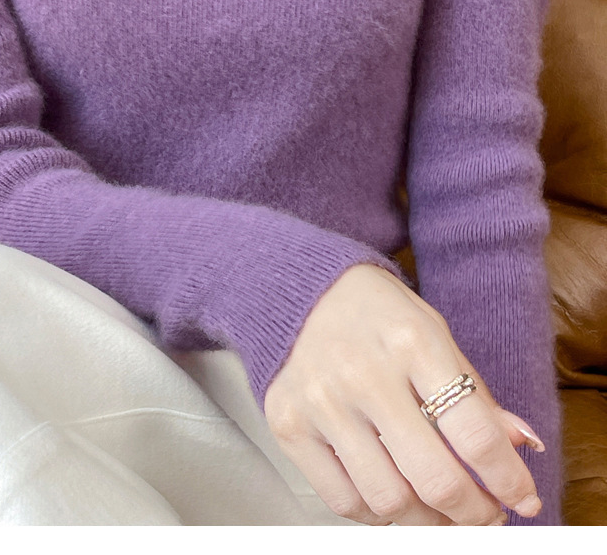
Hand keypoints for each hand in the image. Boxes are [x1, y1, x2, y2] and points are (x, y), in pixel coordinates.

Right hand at [263, 263, 544, 525]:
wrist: (299, 288)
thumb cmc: (375, 312)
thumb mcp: (433, 332)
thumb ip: (473, 392)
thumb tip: (521, 445)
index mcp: (411, 341)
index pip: (474, 433)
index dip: (508, 479)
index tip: (523, 499)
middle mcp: (364, 373)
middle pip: (434, 478)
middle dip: (474, 513)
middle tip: (485, 515)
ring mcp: (322, 401)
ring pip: (389, 500)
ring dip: (428, 521)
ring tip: (441, 512)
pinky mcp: (288, 423)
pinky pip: (342, 500)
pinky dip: (376, 514)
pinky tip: (392, 499)